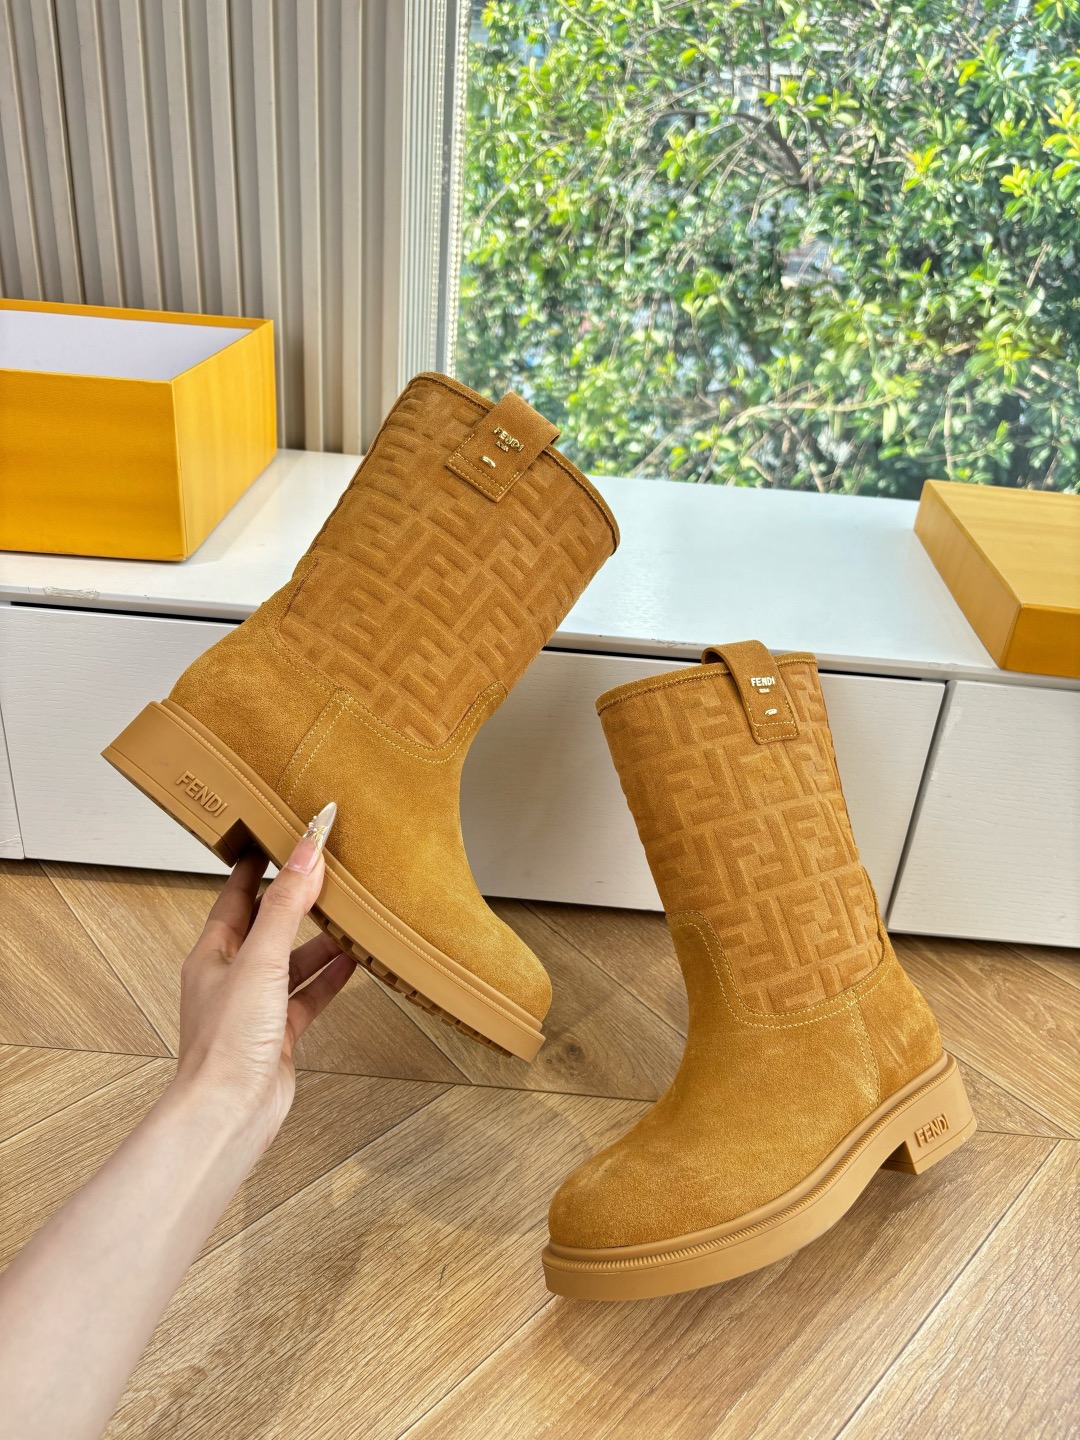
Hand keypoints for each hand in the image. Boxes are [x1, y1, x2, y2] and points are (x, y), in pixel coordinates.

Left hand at [174, 803, 355, 1151]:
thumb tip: (305, 852)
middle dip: (296, 900)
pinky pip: (308, 996)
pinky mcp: (279, 1036)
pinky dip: (330, 978)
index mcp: (213, 954)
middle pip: (268, 926)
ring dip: (320, 941)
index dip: (255, 865)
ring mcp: (255, 1008)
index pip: (236, 895)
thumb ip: (286, 905)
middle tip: (323, 871)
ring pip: (292, 962)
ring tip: (350, 917)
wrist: (230, 1113)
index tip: (272, 836)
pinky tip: (353, 964)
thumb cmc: (227, 1044)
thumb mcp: (261, 959)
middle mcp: (231, 978)